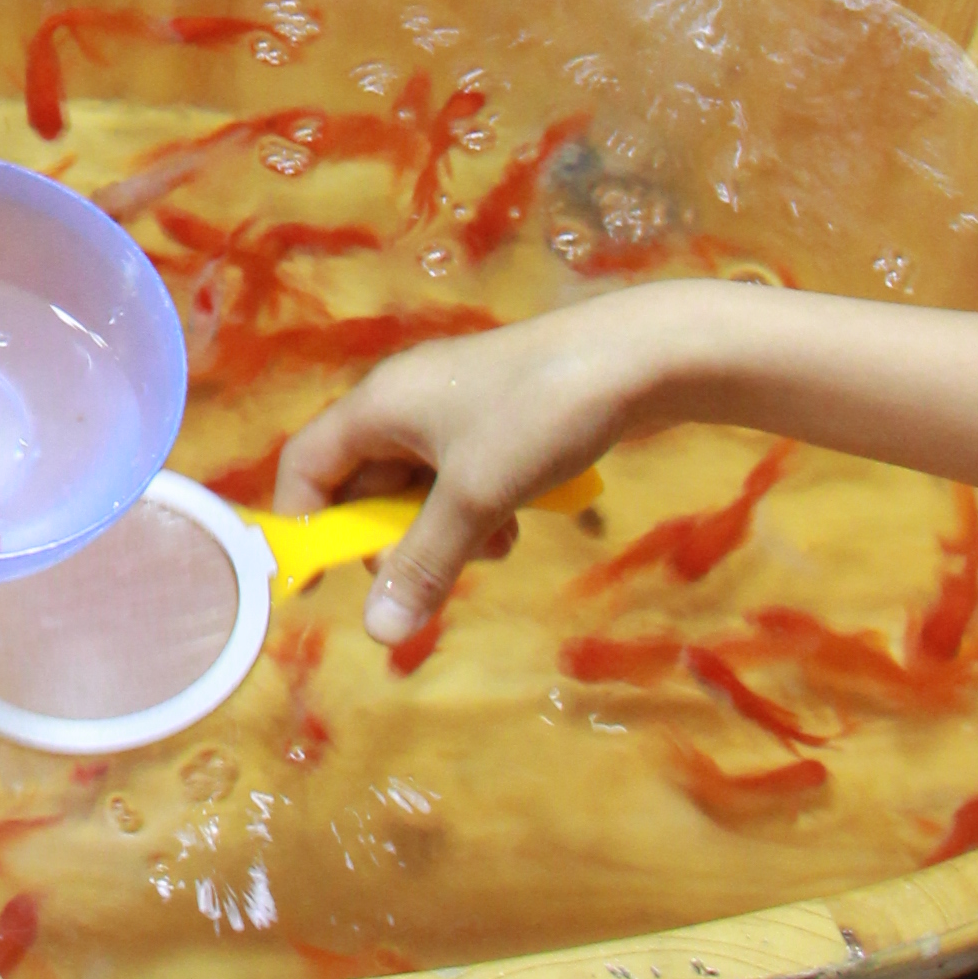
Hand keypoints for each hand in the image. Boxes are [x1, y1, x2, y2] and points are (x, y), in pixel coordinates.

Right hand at [272, 278, 977, 639]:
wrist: (675, 340)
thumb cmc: (568, 400)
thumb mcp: (483, 497)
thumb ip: (424, 566)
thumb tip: (375, 638)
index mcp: (397, 395)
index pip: (314, 460)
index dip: (302, 524)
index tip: (307, 581)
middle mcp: (433, 385)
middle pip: (373, 468)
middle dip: (379, 529)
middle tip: (405, 581)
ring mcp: (487, 392)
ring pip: (432, 471)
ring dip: (437, 522)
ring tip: (471, 559)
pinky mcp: (540, 402)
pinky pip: (480, 465)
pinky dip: (483, 501)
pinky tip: (526, 525)